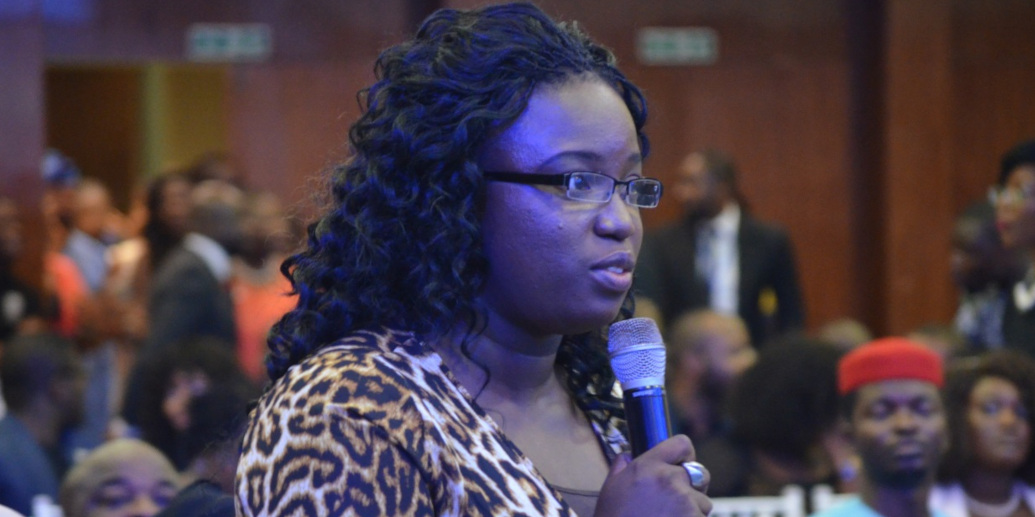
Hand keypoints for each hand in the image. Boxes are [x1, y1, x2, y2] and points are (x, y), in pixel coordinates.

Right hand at [594, 435, 711, 516]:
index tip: (682, 465)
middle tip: (676, 501)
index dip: (685, 455)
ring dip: (693, 511)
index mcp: (648, 466)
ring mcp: (684, 501)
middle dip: (693, 486)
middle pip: (701, 473)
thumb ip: (622, 466)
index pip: (682, 444)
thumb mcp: (611, 487)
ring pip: (703, 502)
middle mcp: (669, 479)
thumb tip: (628, 456)